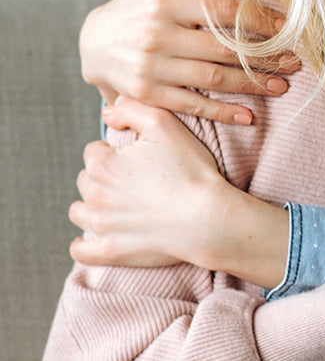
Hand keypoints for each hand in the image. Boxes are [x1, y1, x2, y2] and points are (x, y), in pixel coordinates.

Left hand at [70, 97, 288, 287]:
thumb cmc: (190, 169)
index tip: (138, 159)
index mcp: (103, 164)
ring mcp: (100, 226)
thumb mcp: (165, 124)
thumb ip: (131, 109)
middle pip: (87, 181)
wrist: (208, 217)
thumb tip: (108, 112)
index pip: (94, 152)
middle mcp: (95, 195)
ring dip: (94, 206)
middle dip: (104, 178)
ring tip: (121, 205)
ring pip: (81, 212)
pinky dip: (86, 244)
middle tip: (135, 180)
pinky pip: (81, 250)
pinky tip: (100, 235)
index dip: (115, 152)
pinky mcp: (110, 251)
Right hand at [79, 0, 299, 124]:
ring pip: (213, 78)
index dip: (260, 19)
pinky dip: (223, 113)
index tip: (289, 27)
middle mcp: (156, 36)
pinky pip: (192, 106)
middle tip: (295, 61)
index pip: (223, 11)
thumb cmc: (135, 0)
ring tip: (282, 84)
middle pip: (224, 48)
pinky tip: (250, 116)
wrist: (93, 44)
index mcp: (163, 3)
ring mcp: (150, 68)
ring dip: (253, 84)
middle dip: (266, 56)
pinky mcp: (148, 95)